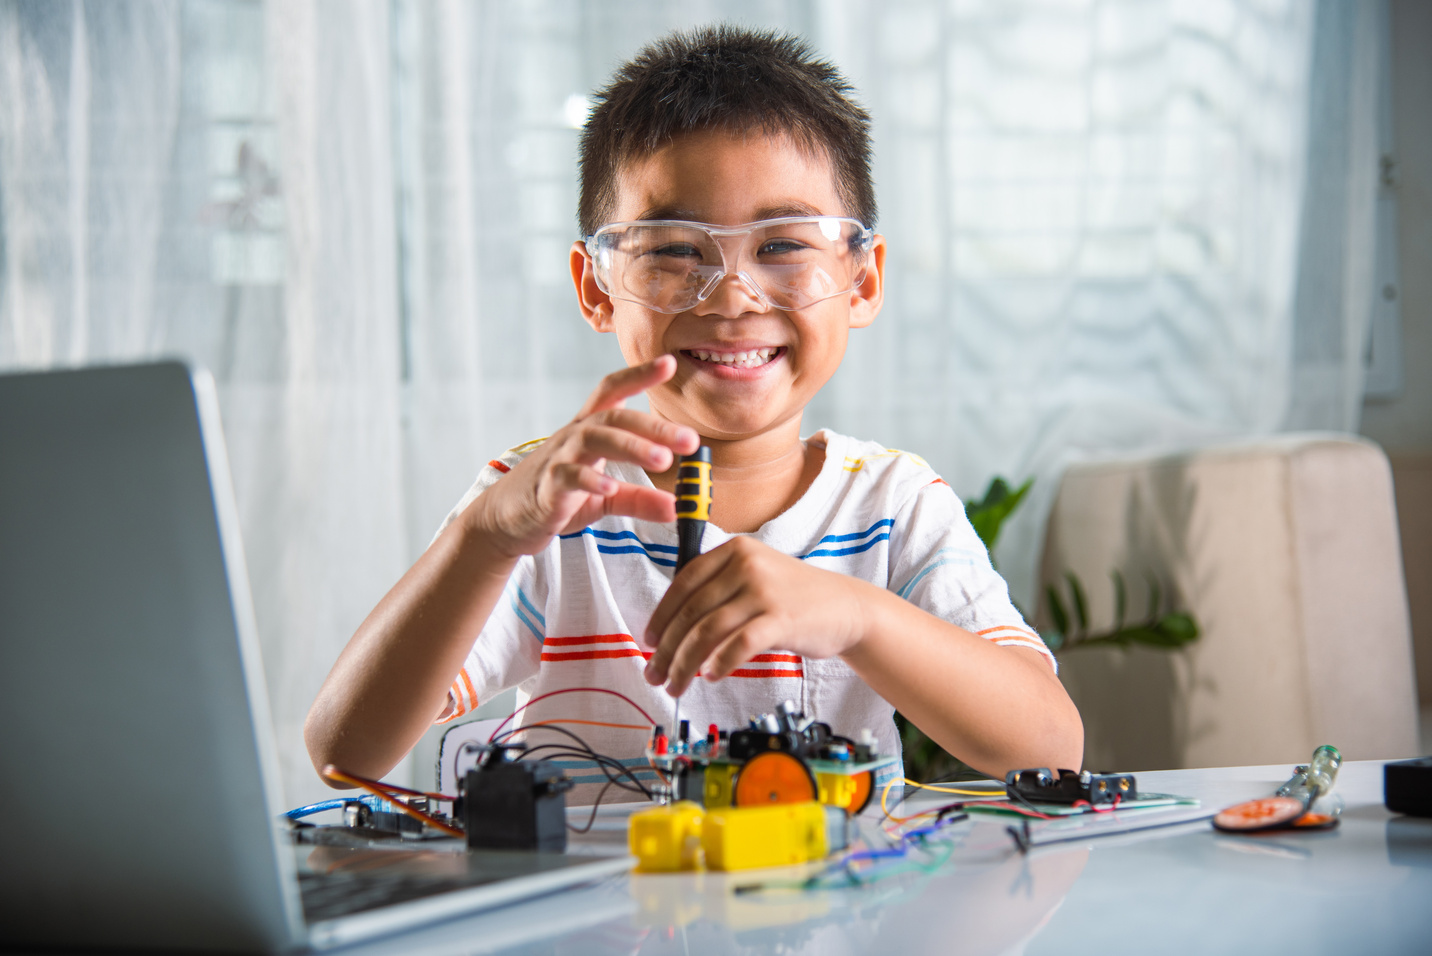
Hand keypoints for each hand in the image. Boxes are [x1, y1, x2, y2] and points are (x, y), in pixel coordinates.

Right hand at [465, 355, 699, 558]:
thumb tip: (677, 506)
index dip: (638, 375)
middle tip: (690, 439)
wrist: (504, 520)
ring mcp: (558, 459)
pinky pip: (568, 476)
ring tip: (663, 459)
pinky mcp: (546, 488)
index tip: (669, 364)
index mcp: (588, 431)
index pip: (613, 392)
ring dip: (631, 446)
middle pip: (613, 417)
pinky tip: (612, 485)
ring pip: (594, 439)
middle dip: (652, 425)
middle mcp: (574, 437)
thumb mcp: (603, 497)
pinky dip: (591, 479)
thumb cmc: (555, 497)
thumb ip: (637, 498)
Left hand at [642, 536, 870, 695]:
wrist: (846, 607)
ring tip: (676, 684)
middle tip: (655, 674)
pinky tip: (712, 676)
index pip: (684, 583)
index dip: (661, 615)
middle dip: (667, 649)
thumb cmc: (795, 598)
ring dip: (685, 664)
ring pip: (708, 631)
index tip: (649, 642)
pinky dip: (719, 664)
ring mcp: (764, 590)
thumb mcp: (755, 579)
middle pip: (692, 611)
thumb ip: (718, 594)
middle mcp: (747, 565)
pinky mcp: (781, 618)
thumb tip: (673, 632)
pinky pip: (738, 645)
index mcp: (735, 551)